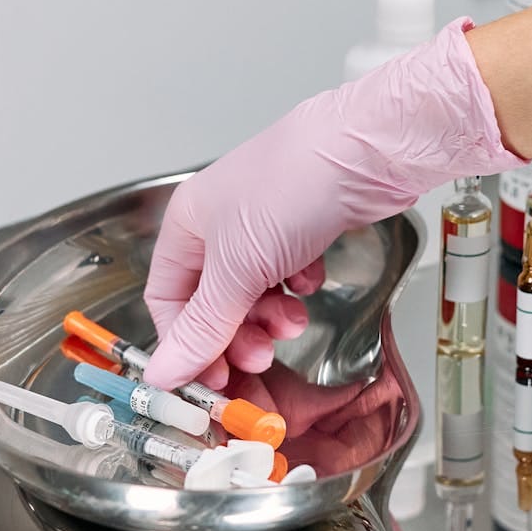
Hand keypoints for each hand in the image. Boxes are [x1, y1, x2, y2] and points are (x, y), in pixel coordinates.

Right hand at [143, 18, 521, 388]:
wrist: (365, 151)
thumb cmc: (293, 185)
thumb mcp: (238, 270)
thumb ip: (203, 327)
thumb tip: (166, 372)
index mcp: (188, 226)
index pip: (167, 299)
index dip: (185, 342)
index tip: (210, 378)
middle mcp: (220, 224)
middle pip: (213, 301)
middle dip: (236, 334)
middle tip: (260, 356)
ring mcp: (263, 225)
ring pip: (254, 293)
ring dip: (271, 316)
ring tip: (293, 318)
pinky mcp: (303, 228)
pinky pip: (289, 275)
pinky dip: (298, 286)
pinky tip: (311, 277)